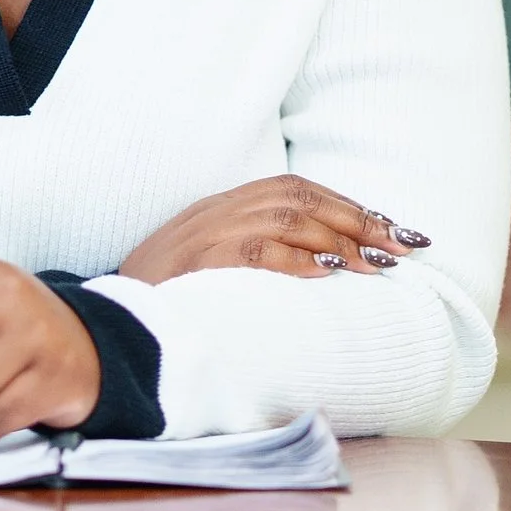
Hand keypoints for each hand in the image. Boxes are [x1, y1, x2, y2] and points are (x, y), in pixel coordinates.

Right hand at [118, 174, 425, 284]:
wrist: (104, 322)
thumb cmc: (163, 303)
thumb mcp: (207, 266)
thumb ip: (254, 254)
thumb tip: (323, 269)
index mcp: (222, 207)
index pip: (295, 189)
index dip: (349, 205)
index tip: (394, 230)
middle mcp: (216, 210)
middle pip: (300, 197)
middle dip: (359, 220)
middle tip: (406, 246)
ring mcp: (204, 233)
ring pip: (285, 217)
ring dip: (340, 240)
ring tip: (379, 265)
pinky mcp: (195, 261)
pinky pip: (254, 249)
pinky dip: (296, 258)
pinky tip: (328, 274)